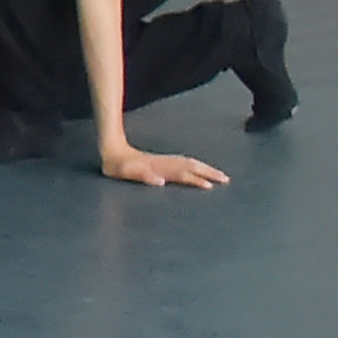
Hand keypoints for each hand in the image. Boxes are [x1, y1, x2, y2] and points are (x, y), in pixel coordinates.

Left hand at [100, 139, 228, 188]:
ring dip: (205, 169)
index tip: (209, 186)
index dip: (195, 179)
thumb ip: (142, 175)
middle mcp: (164, 164)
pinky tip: (201, 171)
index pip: (181, 174)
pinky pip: (184, 163)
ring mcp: (164, 162)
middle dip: (208, 172)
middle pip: (190, 166)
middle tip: (226, 180)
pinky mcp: (162, 162)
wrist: (111, 151)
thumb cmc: (117, 166)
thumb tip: (160, 181)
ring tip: (220, 176)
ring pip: (189, 163)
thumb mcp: (125, 172)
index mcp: (158, 168)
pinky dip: (196, 166)